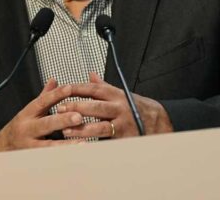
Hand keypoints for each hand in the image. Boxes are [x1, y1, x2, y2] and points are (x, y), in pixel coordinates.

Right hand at [0, 79, 85, 151]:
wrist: (1, 148)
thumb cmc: (21, 127)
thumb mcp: (30, 111)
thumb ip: (44, 97)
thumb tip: (54, 80)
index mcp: (27, 114)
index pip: (42, 102)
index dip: (55, 94)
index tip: (69, 88)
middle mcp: (28, 129)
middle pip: (45, 124)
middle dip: (62, 120)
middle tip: (79, 117)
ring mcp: (30, 146)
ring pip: (47, 146)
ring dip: (65, 145)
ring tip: (82, 143)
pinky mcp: (33, 159)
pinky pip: (48, 159)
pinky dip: (61, 158)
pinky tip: (74, 157)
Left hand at [58, 72, 173, 138]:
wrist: (158, 121)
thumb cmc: (135, 106)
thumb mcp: (120, 93)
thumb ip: (103, 86)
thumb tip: (90, 75)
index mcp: (116, 95)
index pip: (94, 89)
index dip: (77, 88)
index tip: (63, 90)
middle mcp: (119, 108)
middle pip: (95, 107)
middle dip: (77, 108)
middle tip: (60, 110)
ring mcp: (122, 124)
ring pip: (100, 127)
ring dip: (82, 129)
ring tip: (66, 130)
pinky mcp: (124, 138)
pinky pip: (107, 141)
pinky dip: (94, 144)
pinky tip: (81, 145)